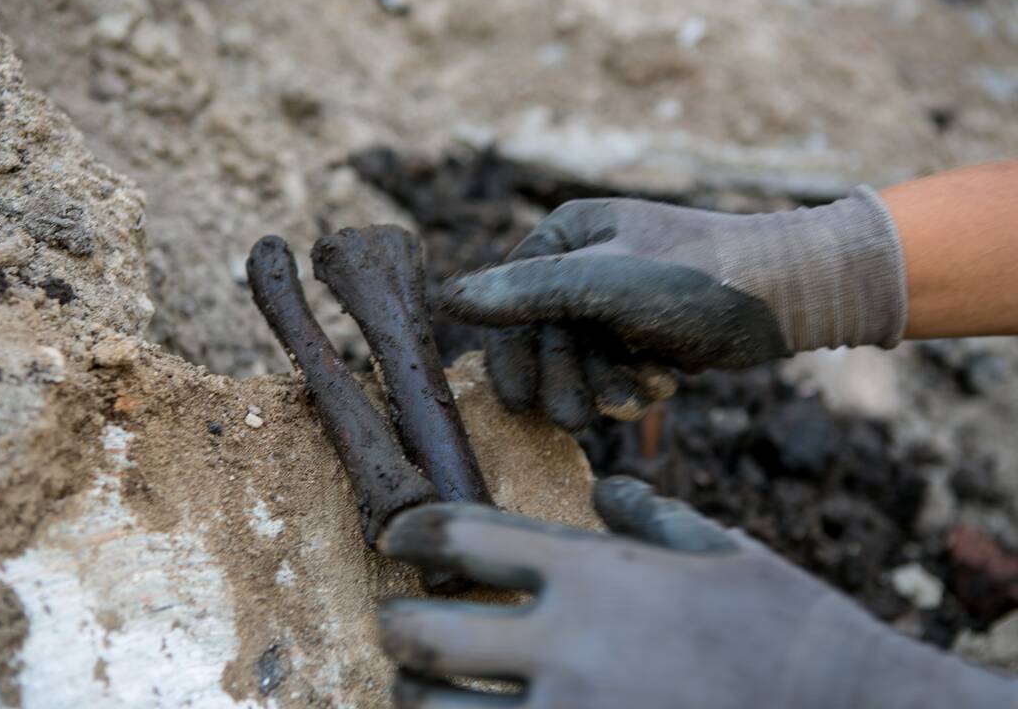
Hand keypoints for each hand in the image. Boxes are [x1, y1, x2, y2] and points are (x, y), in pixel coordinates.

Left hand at [378, 477, 1014, 708]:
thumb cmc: (784, 625)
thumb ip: (650, 515)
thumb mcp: (720, 548)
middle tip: (397, 624)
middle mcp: (568, 645)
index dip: (415, 530)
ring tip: (423, 687)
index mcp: (596, 574)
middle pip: (427, 632)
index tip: (396, 535)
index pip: (468, 537)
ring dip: (418, 695)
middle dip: (396, 626)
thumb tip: (607, 491)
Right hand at [441, 191, 905, 431]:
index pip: (511, 302)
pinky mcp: (645, 327)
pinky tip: (663, 385)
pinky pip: (616, 366)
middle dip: (567, 379)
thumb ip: (526, 293)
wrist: (790, 293)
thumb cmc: (696, 276)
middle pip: (545, 337)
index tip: (519, 403)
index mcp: (566, 235)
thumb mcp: (603, 283)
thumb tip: (446, 297)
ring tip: (636, 397)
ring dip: (604, 386)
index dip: (513, 356)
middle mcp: (585, 261)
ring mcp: (616, 296)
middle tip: (579, 419)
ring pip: (582, 359)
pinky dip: (633, 383)